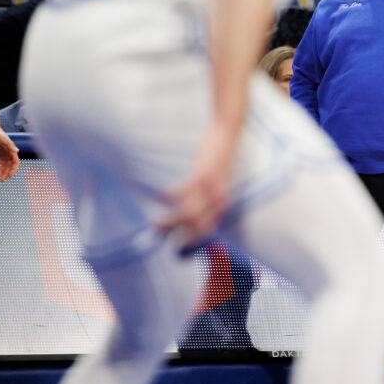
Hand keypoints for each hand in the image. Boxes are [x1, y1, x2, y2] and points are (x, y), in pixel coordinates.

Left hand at [0, 126, 18, 180]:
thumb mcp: (3, 139)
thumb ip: (10, 145)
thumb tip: (17, 151)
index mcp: (12, 151)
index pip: (15, 163)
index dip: (13, 170)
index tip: (10, 176)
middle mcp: (9, 153)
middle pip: (9, 166)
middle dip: (6, 173)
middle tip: (2, 180)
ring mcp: (3, 153)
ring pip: (3, 165)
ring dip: (1, 172)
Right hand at [159, 124, 235, 245]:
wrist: (228, 134)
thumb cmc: (218, 159)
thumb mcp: (215, 182)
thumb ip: (206, 197)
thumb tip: (190, 212)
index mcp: (222, 203)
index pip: (209, 230)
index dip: (193, 242)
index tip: (177, 249)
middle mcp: (218, 199)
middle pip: (197, 227)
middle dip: (177, 236)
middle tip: (160, 236)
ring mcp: (211, 188)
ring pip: (189, 214)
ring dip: (170, 221)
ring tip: (155, 222)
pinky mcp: (203, 174)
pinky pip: (184, 191)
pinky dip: (171, 196)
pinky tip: (162, 195)